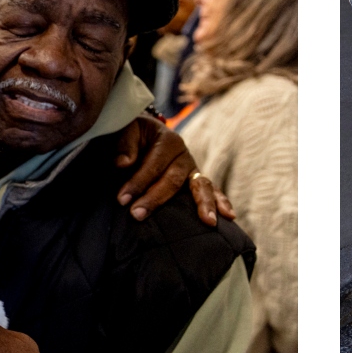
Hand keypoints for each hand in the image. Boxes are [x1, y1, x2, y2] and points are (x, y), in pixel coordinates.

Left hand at [112, 115, 232, 225]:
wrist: (144, 136)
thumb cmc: (134, 137)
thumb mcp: (128, 130)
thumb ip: (125, 144)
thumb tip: (123, 163)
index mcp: (168, 141)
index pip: (154, 164)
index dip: (138, 181)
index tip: (121, 199)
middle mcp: (184, 155)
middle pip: (174, 179)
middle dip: (155, 198)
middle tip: (136, 214)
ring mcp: (192, 169)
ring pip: (200, 186)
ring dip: (203, 204)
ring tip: (208, 222)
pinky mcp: (196, 181)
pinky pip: (211, 192)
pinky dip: (221, 202)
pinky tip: (229, 217)